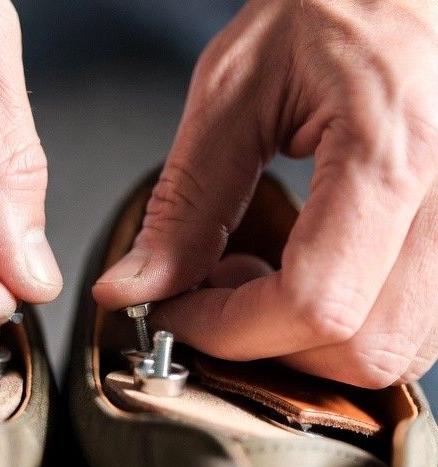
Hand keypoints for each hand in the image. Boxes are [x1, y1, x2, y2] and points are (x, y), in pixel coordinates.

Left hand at [94, 0, 437, 387]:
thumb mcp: (237, 90)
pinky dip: (344, 326)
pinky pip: (411, 329)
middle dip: (268, 341)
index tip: (178, 313)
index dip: (227, 329)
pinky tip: (308, 273)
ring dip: (306, 340)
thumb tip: (135, 288)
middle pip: (358, 351)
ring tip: (264, 275)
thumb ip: (185, 204)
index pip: (312, 304)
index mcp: (395, 152)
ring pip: (391, 354)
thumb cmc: (337, 5)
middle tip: (220, 289)